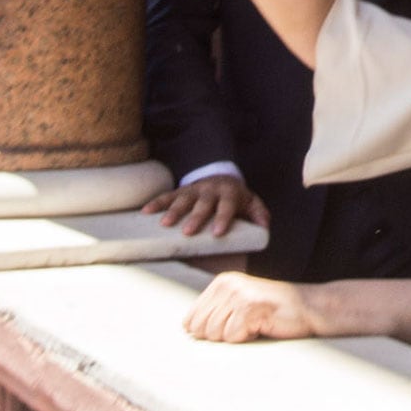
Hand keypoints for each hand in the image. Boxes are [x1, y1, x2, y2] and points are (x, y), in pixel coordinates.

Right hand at [142, 173, 270, 238]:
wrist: (221, 177)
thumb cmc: (236, 198)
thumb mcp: (251, 202)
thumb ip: (259, 214)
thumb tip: (264, 227)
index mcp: (230, 193)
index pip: (228, 206)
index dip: (223, 218)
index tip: (218, 233)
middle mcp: (212, 190)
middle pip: (204, 204)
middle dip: (196, 217)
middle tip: (188, 232)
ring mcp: (194, 189)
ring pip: (184, 199)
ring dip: (174, 210)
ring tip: (164, 224)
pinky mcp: (180, 191)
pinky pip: (167, 196)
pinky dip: (156, 203)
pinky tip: (146, 212)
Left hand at [183, 272, 317, 342]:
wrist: (310, 308)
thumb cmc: (273, 314)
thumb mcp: (238, 307)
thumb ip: (213, 314)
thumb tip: (185, 331)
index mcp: (221, 283)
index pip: (189, 322)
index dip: (211, 331)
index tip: (236, 323)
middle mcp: (227, 284)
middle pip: (199, 330)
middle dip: (221, 335)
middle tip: (247, 325)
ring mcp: (238, 294)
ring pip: (214, 334)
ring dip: (236, 336)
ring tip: (256, 324)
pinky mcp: (250, 306)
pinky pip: (232, 337)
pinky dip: (247, 338)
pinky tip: (263, 326)